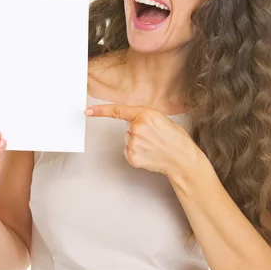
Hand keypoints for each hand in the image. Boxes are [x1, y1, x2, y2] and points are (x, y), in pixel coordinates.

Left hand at [84, 104, 203, 177]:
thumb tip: (132, 122)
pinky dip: (137, 153)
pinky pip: (128, 152)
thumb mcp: (162, 120)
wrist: (182, 159)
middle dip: (138, 131)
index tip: (88, 111)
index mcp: (145, 114)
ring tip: (154, 146)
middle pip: (128, 128)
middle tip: (154, 137)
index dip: (100, 110)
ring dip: (138, 143)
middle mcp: (137, 127)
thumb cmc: (176, 140)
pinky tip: (149, 154)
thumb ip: (144, 118)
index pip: (117, 110)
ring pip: (128, 140)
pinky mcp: (132, 157)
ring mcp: (133, 143)